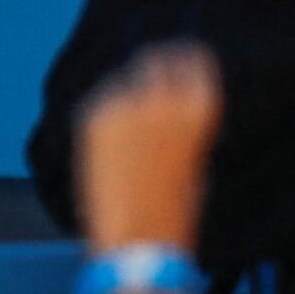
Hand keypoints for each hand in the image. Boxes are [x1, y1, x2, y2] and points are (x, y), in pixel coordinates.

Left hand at [75, 40, 221, 258]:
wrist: (139, 236)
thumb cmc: (174, 210)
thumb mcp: (194, 160)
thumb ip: (183, 128)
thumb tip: (170, 109)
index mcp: (201, 111)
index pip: (195, 63)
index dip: (187, 60)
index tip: (181, 57)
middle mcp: (164, 99)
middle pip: (157, 60)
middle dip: (155, 66)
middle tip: (150, 71)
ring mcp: (125, 105)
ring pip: (125, 81)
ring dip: (129, 92)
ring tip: (130, 129)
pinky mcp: (94, 116)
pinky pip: (102, 102)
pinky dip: (107, 112)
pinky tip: (110, 139)